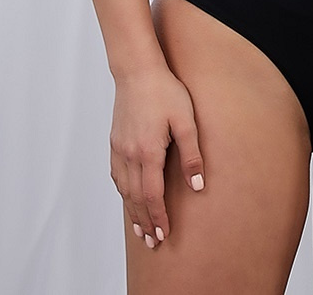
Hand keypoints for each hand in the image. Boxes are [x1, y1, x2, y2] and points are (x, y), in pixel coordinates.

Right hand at [110, 62, 205, 249]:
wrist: (137, 70)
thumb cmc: (164, 91)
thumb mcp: (185, 120)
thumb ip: (191, 154)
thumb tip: (197, 185)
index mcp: (148, 152)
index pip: (152, 196)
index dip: (158, 217)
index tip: (164, 234)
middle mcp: (129, 154)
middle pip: (135, 198)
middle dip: (144, 222)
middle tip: (152, 242)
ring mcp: (119, 148)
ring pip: (124, 189)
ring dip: (132, 211)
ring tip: (140, 229)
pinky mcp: (115, 141)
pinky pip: (116, 174)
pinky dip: (122, 192)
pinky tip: (127, 197)